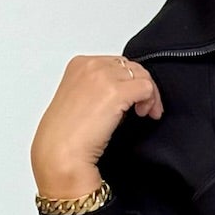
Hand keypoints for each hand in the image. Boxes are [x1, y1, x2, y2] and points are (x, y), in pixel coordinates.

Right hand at [31, 54, 162, 200]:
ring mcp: (103, 77)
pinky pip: (147, 87)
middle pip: (132, 67)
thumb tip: (124, 92)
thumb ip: (100, 88)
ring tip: (145, 113)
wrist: (62, 150)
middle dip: (143, 87)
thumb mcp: (82, 99)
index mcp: (79, 65)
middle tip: (145, 109)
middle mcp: (91, 66)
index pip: (117, 63)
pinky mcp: (116, 92)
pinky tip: (144, 114)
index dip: (130, 81)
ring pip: (142, 75)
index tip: (133, 98)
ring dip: (149, 94)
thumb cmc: (68, 133)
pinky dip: (151, 101)